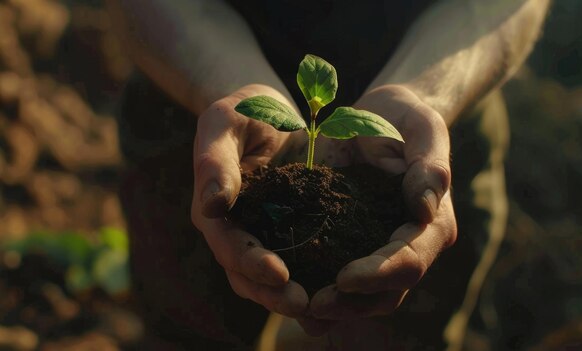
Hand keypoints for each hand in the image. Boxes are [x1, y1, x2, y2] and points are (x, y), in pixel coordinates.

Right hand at [190, 84, 308, 317]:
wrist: (269, 109)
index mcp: (215, 210)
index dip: (251, 263)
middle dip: (275, 294)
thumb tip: (213, 205)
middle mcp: (237, 230)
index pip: (228, 245)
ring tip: (324, 308)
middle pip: (249, 275)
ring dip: (295, 296)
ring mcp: (265, 234)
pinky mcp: (292, 230)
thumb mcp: (223, 122)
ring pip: (274, 279)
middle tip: (306, 305)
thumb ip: (215, 161)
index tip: (280, 274)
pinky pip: (304, 260)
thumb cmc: (241, 110)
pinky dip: (317, 277)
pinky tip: (343, 286)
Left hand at [302, 84, 457, 332]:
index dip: (380, 274)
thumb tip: (425, 209)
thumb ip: (430, 164)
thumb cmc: (404, 118)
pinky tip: (287, 291)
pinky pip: (337, 275)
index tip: (344, 278)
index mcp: (431, 223)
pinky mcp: (352, 244)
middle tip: (313, 304)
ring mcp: (379, 249)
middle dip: (352, 303)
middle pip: (387, 291)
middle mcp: (408, 245)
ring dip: (334, 306)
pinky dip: (317, 287)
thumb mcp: (422, 127)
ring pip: (364, 296)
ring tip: (298, 308)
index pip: (410, 260)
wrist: (380, 117)